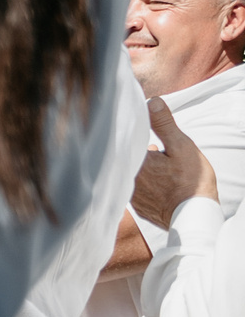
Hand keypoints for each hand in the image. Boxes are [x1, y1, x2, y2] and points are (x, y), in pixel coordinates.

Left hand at [133, 97, 218, 226]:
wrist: (193, 215)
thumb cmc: (190, 180)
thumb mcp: (180, 146)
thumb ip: (164, 124)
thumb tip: (152, 101)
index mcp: (134, 163)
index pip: (122, 143)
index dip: (126, 134)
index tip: (128, 127)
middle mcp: (126, 180)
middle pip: (124, 160)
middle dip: (132, 150)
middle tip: (143, 143)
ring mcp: (130, 195)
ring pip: (129, 175)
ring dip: (137, 168)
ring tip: (153, 162)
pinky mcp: (137, 207)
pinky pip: (134, 190)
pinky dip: (141, 183)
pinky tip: (153, 180)